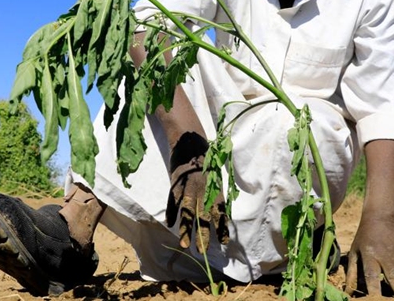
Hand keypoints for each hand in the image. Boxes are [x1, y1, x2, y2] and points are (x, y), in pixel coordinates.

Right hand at [165, 132, 228, 251]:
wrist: (189, 141)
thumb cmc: (205, 160)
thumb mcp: (215, 177)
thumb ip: (215, 194)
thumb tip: (220, 213)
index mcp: (214, 188)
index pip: (220, 211)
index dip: (221, 227)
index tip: (223, 242)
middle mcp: (202, 189)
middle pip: (202, 216)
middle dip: (202, 234)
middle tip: (202, 251)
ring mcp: (187, 187)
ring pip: (186, 212)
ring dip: (185, 229)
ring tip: (184, 244)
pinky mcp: (175, 183)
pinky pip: (172, 201)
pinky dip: (171, 213)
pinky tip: (169, 224)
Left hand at [345, 215, 393, 297]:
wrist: (381, 219)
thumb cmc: (363, 238)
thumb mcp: (354, 252)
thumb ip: (351, 273)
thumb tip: (348, 291)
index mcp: (369, 255)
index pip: (371, 275)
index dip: (374, 289)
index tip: (376, 299)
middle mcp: (384, 256)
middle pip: (393, 277)